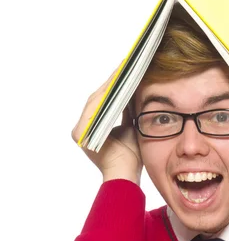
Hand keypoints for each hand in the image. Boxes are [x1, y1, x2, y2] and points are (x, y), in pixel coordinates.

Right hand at [71, 66, 142, 183]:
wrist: (126, 175)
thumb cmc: (132, 155)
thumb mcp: (131, 126)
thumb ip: (128, 109)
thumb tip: (135, 85)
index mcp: (94, 127)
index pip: (104, 100)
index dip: (115, 84)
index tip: (127, 68)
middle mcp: (84, 128)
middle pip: (98, 98)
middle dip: (112, 81)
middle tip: (126, 64)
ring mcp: (80, 131)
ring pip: (96, 101)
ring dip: (109, 85)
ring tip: (123, 70)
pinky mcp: (80, 134)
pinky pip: (93, 110)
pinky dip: (104, 97)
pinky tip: (116, 85)